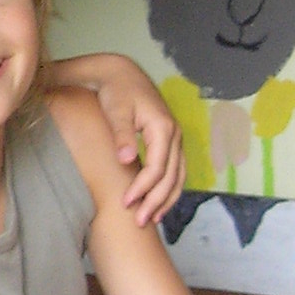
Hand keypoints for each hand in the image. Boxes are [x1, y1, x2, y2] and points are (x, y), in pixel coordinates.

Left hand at [87, 60, 184, 224]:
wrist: (122, 74)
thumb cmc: (117, 91)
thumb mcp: (116, 111)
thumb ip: (122, 136)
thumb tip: (127, 160)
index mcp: (163, 127)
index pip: (157, 167)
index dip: (143, 188)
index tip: (125, 203)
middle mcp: (175, 135)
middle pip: (171, 177)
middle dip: (156, 201)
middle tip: (138, 221)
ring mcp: (176, 139)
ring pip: (178, 177)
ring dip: (166, 200)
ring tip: (151, 220)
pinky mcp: (170, 142)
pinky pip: (176, 171)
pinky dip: (169, 190)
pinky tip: (158, 204)